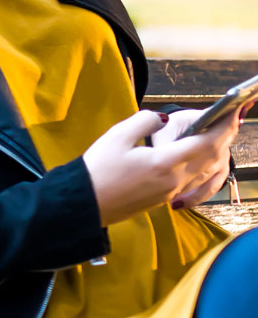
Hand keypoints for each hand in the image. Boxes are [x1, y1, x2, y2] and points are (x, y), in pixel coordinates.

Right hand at [83, 109, 237, 224]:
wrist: (86, 203)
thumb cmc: (98, 169)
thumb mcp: (117, 136)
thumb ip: (144, 121)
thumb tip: (161, 119)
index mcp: (165, 162)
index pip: (205, 143)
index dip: (221, 128)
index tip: (230, 114)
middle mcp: (175, 180)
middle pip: (210, 158)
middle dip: (222, 139)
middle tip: (229, 122)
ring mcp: (171, 192)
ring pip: (204, 172)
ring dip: (214, 154)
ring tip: (218, 138)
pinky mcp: (164, 199)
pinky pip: (193, 182)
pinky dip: (202, 168)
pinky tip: (198, 161)